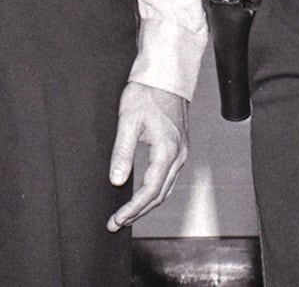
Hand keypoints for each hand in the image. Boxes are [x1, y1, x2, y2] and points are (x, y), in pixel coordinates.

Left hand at [106, 82, 188, 229]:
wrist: (166, 75)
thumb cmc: (147, 93)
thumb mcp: (128, 121)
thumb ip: (122, 152)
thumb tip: (116, 181)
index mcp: (167, 150)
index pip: (150, 190)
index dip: (133, 209)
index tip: (117, 220)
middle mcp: (179, 154)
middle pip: (160, 194)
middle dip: (138, 212)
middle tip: (117, 223)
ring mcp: (182, 151)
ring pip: (166, 187)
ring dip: (147, 204)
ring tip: (127, 214)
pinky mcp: (179, 146)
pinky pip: (169, 177)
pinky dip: (155, 191)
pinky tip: (143, 193)